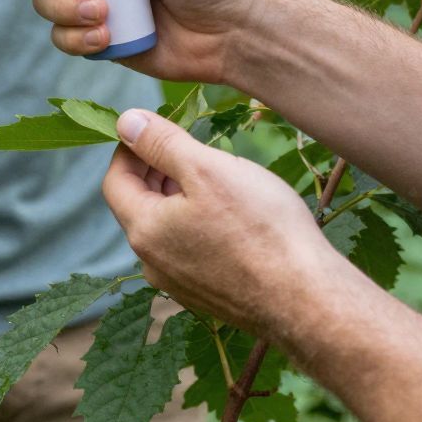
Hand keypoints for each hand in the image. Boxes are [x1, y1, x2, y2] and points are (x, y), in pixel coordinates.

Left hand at [103, 108, 337, 342]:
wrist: (305, 298)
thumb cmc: (261, 228)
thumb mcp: (208, 169)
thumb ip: (161, 143)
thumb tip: (125, 122)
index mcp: (144, 230)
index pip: (116, 180)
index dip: (130, 148)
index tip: (154, 126)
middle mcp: (152, 263)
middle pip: (139, 205)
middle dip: (156, 170)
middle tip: (186, 143)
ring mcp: (179, 284)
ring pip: (166, 228)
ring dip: (178, 197)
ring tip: (212, 175)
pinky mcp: (206, 295)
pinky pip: (189, 250)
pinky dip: (197, 223)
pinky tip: (230, 214)